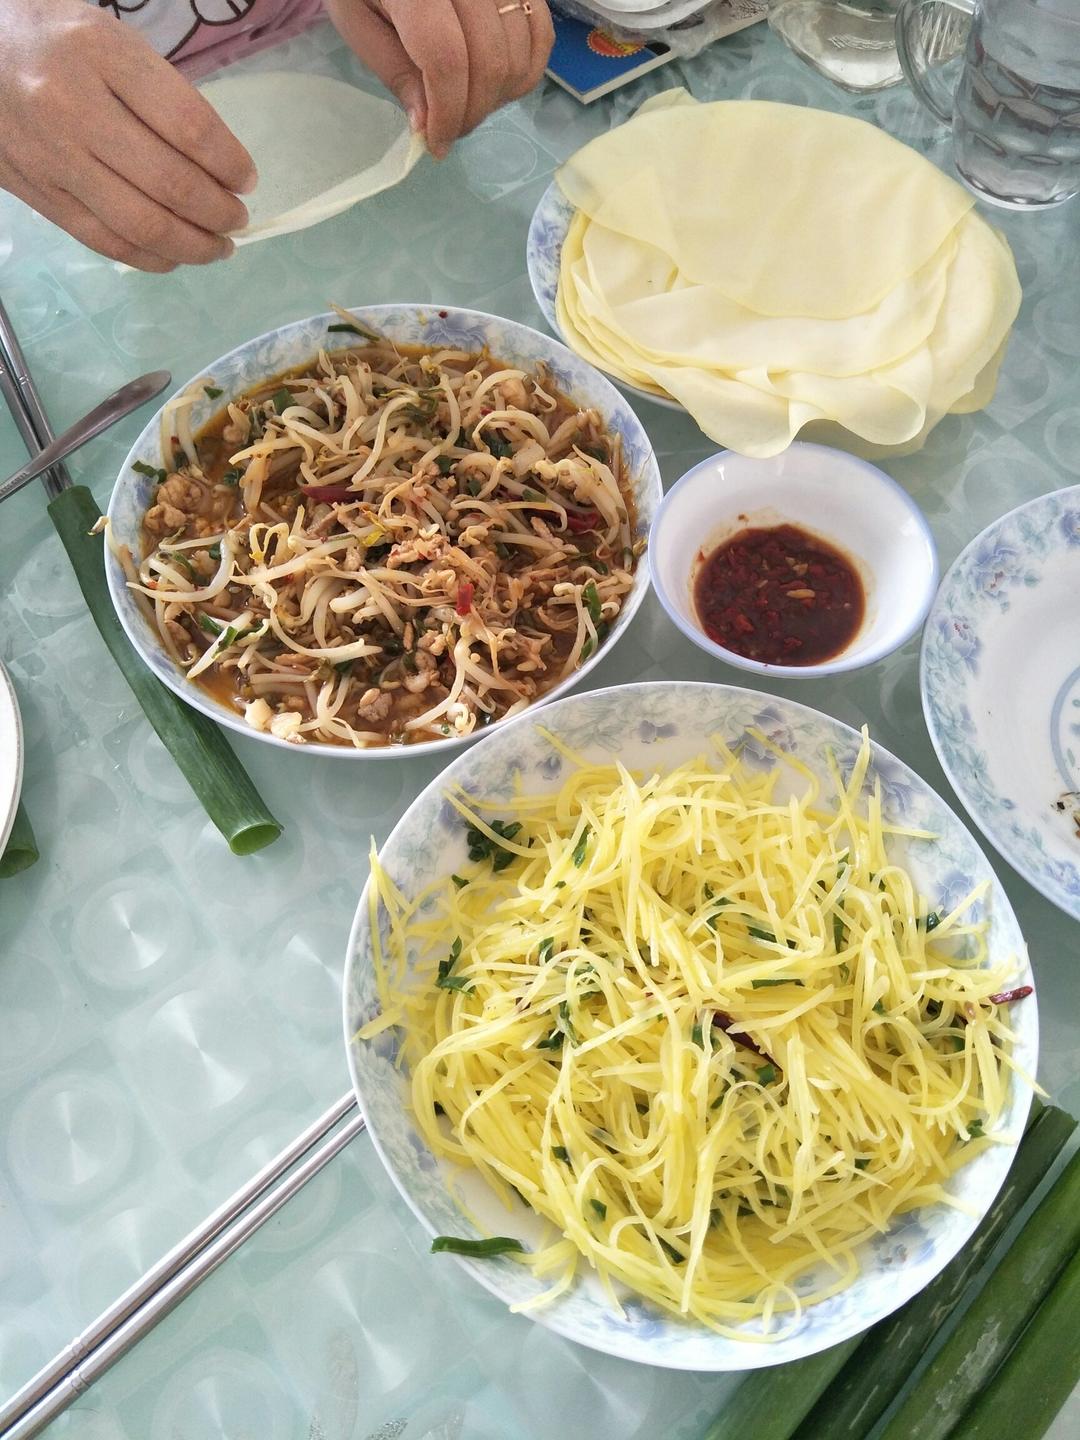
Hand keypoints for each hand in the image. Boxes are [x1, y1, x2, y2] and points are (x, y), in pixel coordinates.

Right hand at [0, 0, 255, 271]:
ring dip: (194, 245)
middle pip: (170, 182)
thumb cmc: (54, 39)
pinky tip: (175, 255)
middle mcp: (72, 104)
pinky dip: (151, 257)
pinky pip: (105, 240)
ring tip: (219, 246)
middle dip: (220, 212)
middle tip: (238, 218)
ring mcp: (51, 154)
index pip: (189, 125)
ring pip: (141, 223)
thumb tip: (220, 166)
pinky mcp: (36, 191)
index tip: (247, 179)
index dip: (230, 163)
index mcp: (100, 52)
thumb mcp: (111, 40)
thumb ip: (162, 95)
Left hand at [327, 0, 554, 157]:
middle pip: (489, 63)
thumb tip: (427, 124)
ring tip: (468, 103)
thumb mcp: (357, 19)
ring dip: (498, 98)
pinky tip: (498, 83)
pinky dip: (525, 71)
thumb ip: (393, 69)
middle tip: (450, 129)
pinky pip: (541, 33)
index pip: (448, 62)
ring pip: (519, 55)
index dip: (447, 114)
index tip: (436, 145)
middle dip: (472, 112)